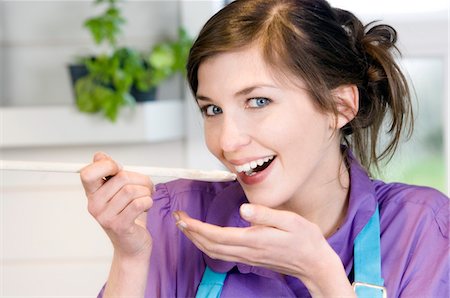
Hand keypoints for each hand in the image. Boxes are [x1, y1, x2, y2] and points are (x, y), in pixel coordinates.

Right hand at [80, 152, 153, 259]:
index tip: (120, 170)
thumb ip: (110, 173)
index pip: (88, 173)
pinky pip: (139, 203)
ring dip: (147, 192)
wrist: (133, 245)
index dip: (108, 165)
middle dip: (141, 179)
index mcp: (92, 193)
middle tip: (146, 186)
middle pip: (121, 177)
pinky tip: (147, 207)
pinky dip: (149, 202)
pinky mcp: (119, 226)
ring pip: (133, 190)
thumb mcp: (118, 190)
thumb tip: (99, 156)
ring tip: (147, 197)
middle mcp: (94, 205)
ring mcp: (105, 217)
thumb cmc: (128, 214)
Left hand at [174, 204, 353, 296]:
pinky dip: (208, 245)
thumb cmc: (305, 239)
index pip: (217, 235)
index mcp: (254, 239)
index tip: (183, 218)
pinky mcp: (250, 258)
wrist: (314, 263)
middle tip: (178, 218)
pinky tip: (205, 237)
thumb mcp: (291, 221)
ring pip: (214, 251)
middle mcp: (247, 251)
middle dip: (190, 232)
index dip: (196, 227)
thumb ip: (266, 214)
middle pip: (210, 245)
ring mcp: (248, 256)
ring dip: (196, 239)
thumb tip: (243, 209)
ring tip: (186, 226)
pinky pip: (222, 254)